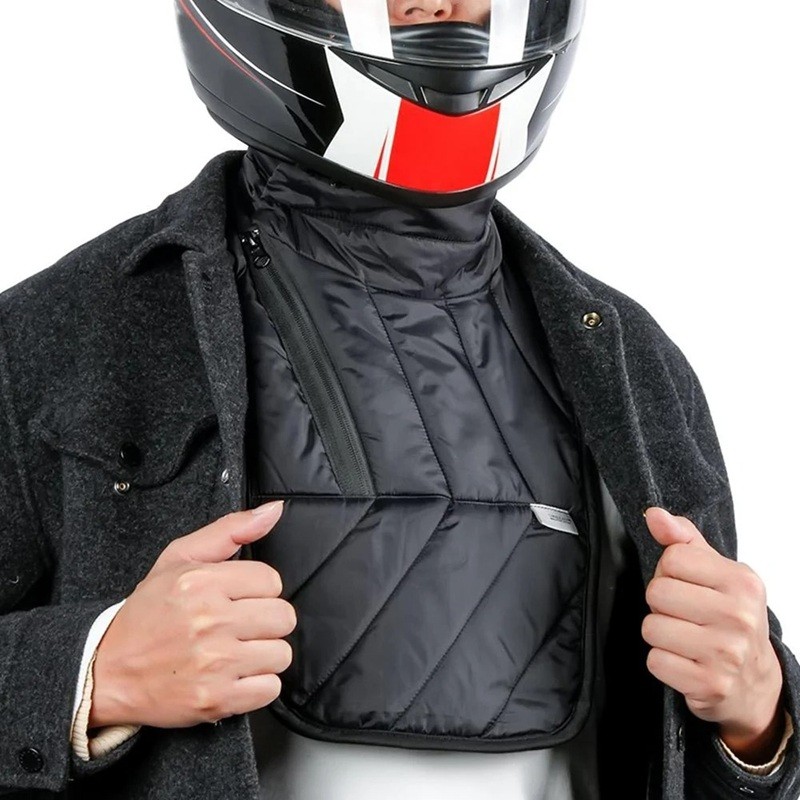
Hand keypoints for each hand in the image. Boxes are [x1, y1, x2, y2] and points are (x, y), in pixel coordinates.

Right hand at [89, 500, 295, 728]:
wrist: (106, 672)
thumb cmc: (147, 613)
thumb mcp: (180, 559)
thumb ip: (230, 530)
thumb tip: (273, 511)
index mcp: (201, 582)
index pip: (272, 580)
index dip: (258, 590)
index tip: (238, 598)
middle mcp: (210, 620)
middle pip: (283, 617)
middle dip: (266, 622)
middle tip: (239, 626)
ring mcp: (214, 662)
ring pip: (281, 654)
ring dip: (263, 655)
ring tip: (236, 651)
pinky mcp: (215, 699)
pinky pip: (269, 689)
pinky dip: (257, 686)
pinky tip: (235, 676)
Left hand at [641, 507, 784, 759]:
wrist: (754, 682)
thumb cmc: (728, 617)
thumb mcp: (715, 572)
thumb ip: (683, 539)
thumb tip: (654, 515)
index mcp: (742, 582)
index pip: (672, 558)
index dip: (669, 571)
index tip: (687, 586)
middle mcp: (739, 616)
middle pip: (657, 592)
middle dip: (661, 604)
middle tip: (684, 615)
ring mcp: (726, 653)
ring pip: (651, 628)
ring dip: (660, 634)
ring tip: (684, 638)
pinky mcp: (710, 685)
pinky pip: (655, 661)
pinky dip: (663, 662)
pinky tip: (684, 661)